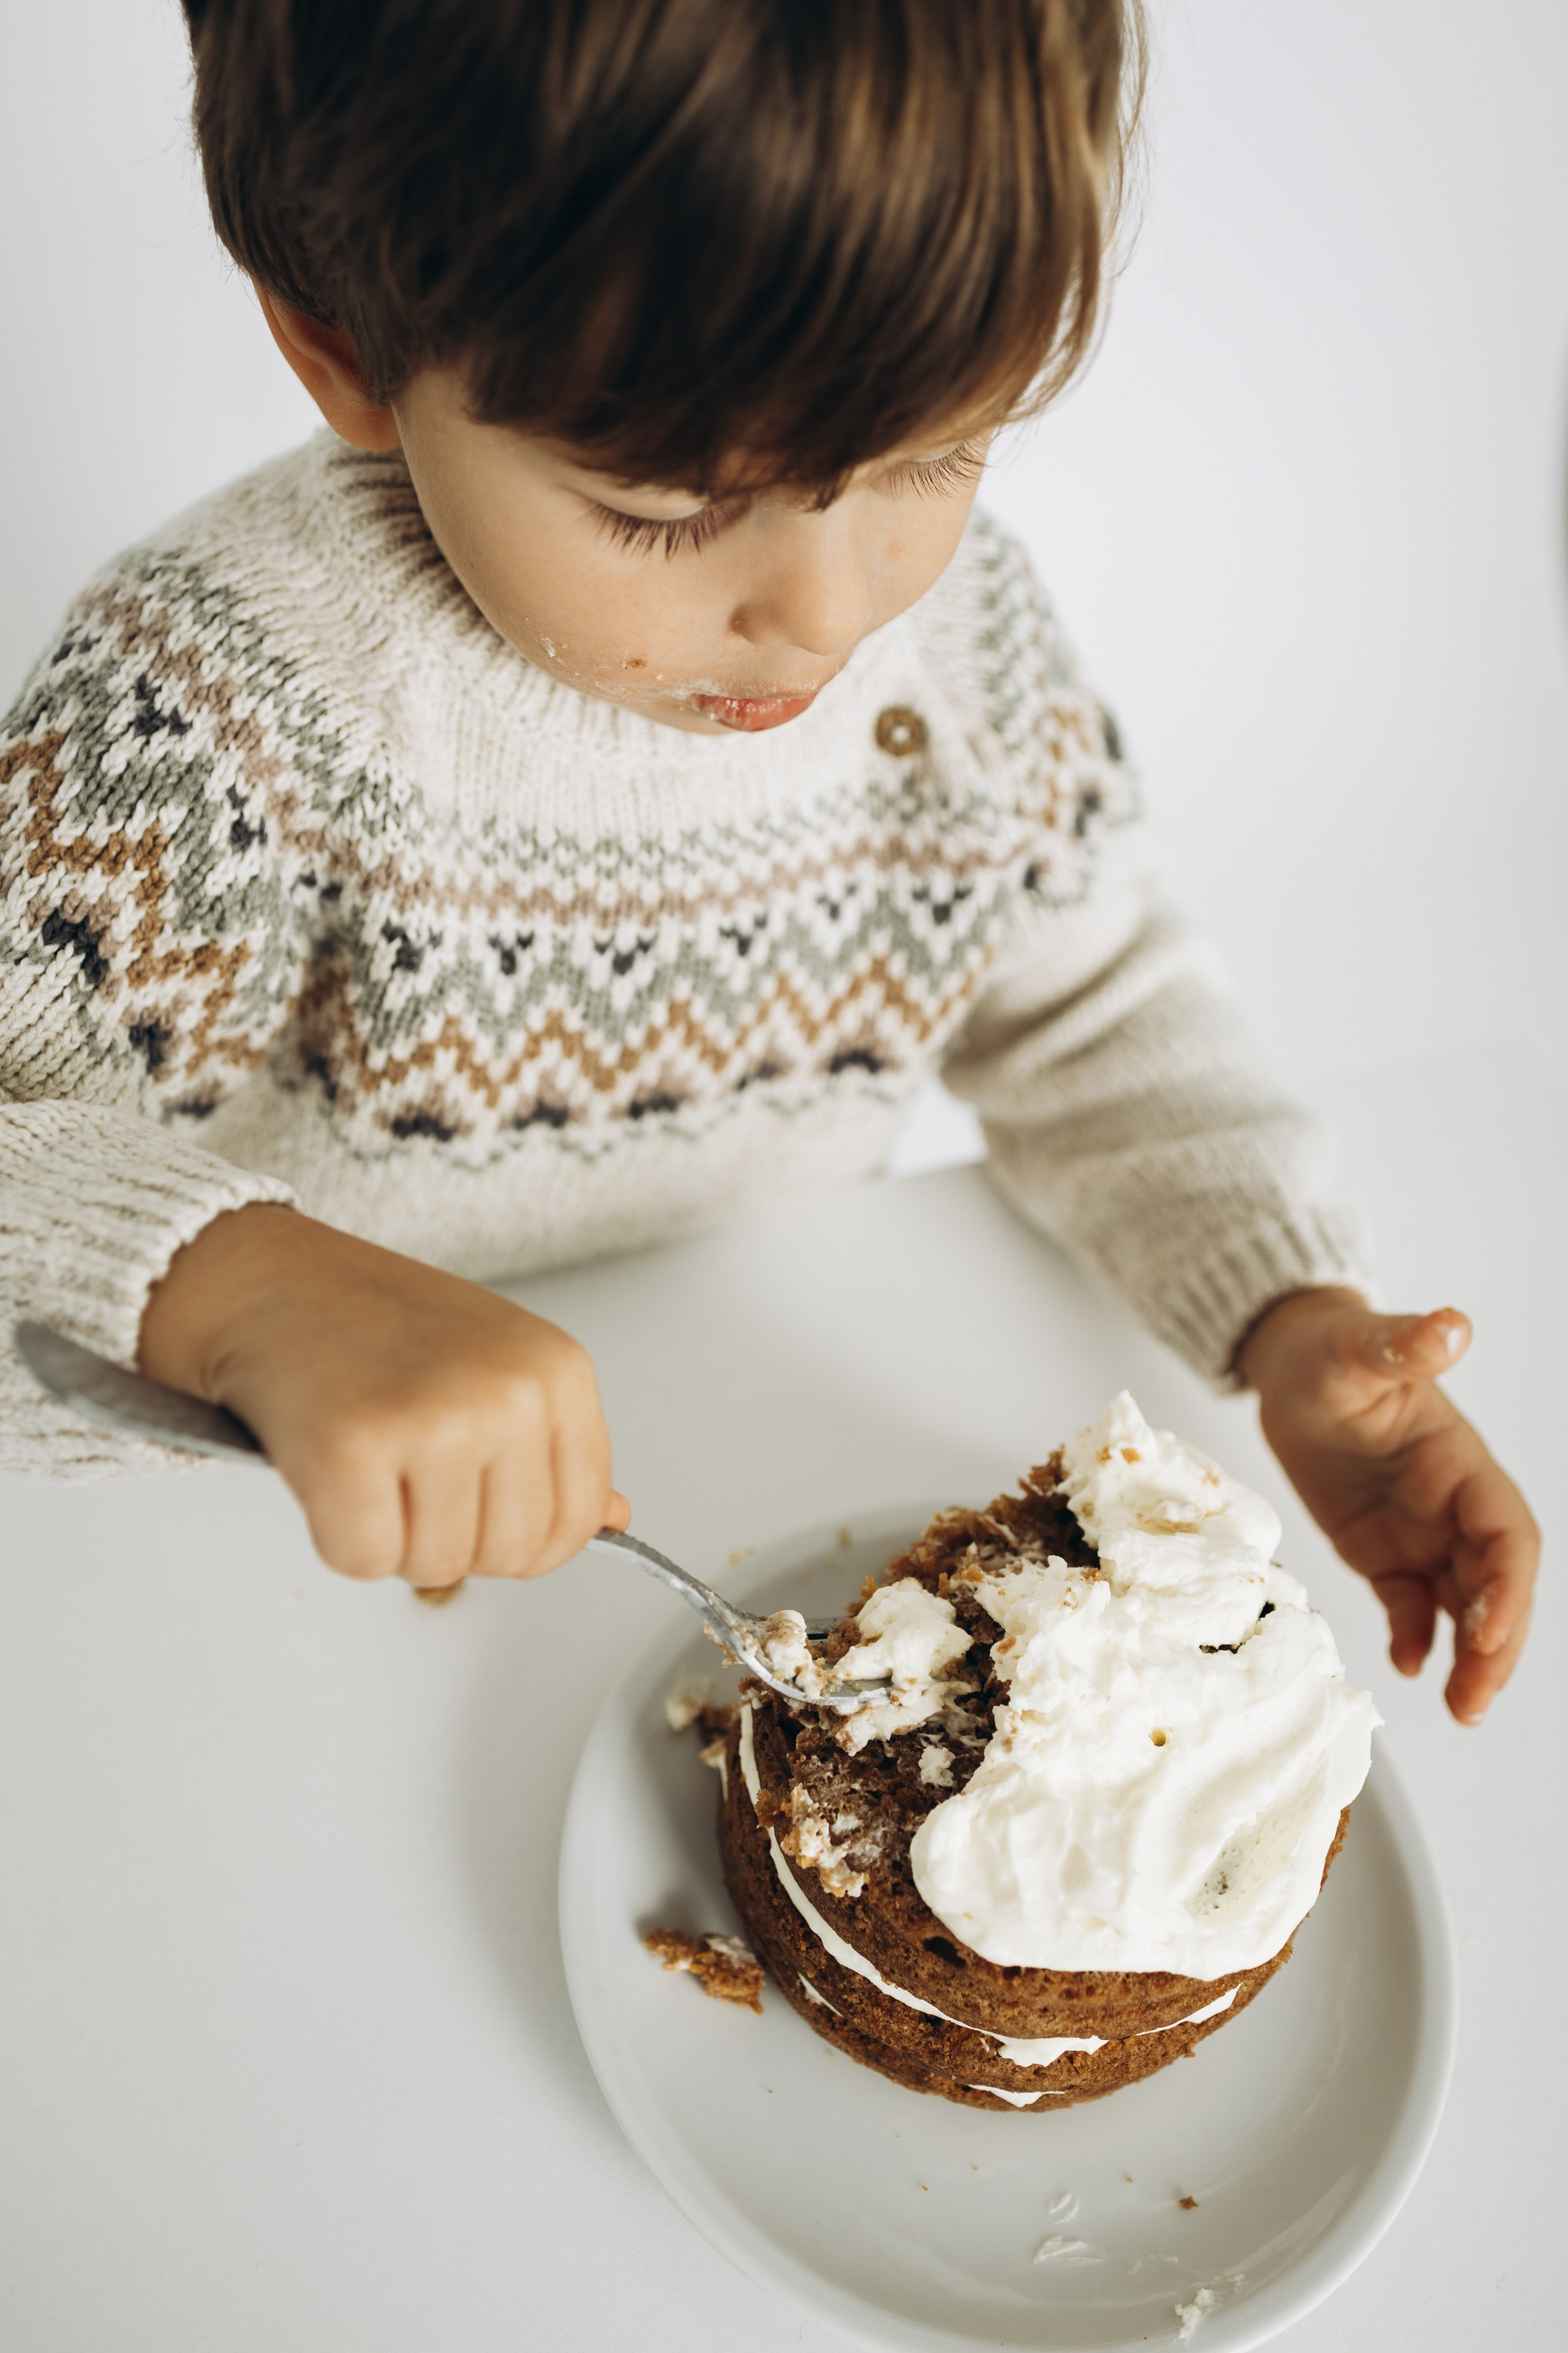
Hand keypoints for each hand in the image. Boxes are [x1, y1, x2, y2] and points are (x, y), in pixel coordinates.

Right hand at [138, 1203, 628, 1589]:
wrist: (271, 1279)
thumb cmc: (375, 1321)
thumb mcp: (494, 1363)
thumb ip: (553, 1446)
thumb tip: (614, 1520)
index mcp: (557, 1370)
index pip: (580, 1518)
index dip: (522, 1534)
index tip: (478, 1501)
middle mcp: (507, 1393)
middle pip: (512, 1555)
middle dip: (455, 1536)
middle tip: (408, 1470)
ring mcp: (433, 1421)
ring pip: (440, 1568)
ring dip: (396, 1537)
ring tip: (372, 1460)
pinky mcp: (351, 1451)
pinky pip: (365, 1562)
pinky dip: (338, 1536)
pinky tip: (331, 1470)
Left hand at [1237, 1287, 1537, 1722]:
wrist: (1291, 1366)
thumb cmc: (1330, 1350)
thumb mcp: (1358, 1346)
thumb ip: (1404, 1344)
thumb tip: (1451, 1326)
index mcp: (1460, 1462)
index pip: (1506, 1533)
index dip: (1506, 1585)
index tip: (1489, 1630)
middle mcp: (1452, 1504)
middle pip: (1495, 1586)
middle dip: (1496, 1645)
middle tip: (1475, 1701)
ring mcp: (1420, 1532)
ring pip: (1461, 1607)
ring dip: (1470, 1658)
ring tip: (1462, 1708)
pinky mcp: (1383, 1551)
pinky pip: (1408, 1606)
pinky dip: (1413, 1639)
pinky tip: (1406, 1666)